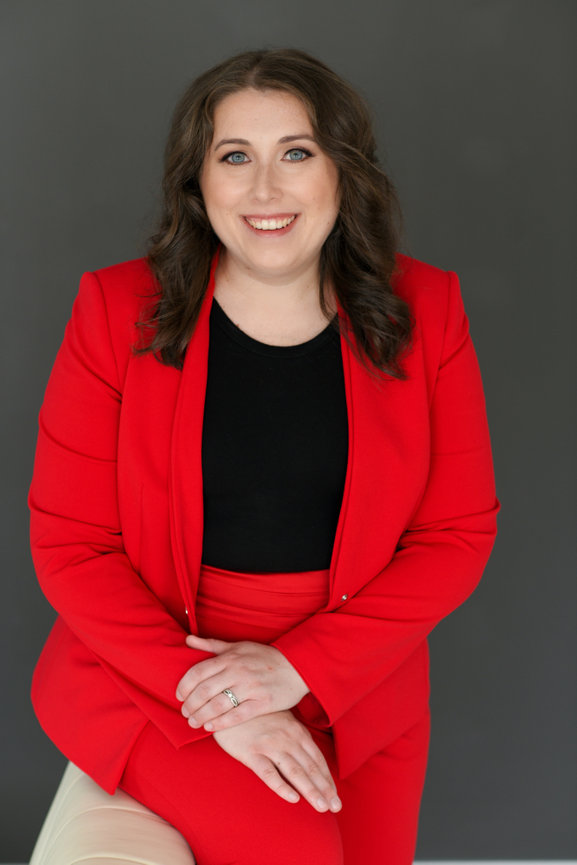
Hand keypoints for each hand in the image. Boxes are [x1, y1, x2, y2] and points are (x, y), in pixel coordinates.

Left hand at [176, 636, 309, 730]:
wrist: (296, 666)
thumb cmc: (264, 656)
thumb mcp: (239, 646)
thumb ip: (212, 645)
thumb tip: (187, 640)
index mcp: (230, 657)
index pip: (198, 672)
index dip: (184, 686)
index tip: (179, 696)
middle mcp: (238, 671)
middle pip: (204, 691)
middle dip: (190, 705)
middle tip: (184, 713)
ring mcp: (250, 688)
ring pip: (218, 705)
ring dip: (201, 716)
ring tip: (193, 723)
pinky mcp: (262, 703)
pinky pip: (236, 716)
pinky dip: (220, 723)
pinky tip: (210, 727)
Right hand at [212, 710, 341, 812]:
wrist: (228, 703)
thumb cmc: (257, 715)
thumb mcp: (282, 721)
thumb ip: (296, 737)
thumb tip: (311, 757)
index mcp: (296, 731)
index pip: (317, 759)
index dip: (327, 779)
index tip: (335, 797)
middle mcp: (286, 738)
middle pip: (309, 767)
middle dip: (324, 789)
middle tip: (336, 808)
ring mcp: (269, 745)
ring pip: (294, 772)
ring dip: (310, 790)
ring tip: (321, 808)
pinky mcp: (251, 752)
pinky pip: (268, 772)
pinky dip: (281, 786)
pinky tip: (292, 798)